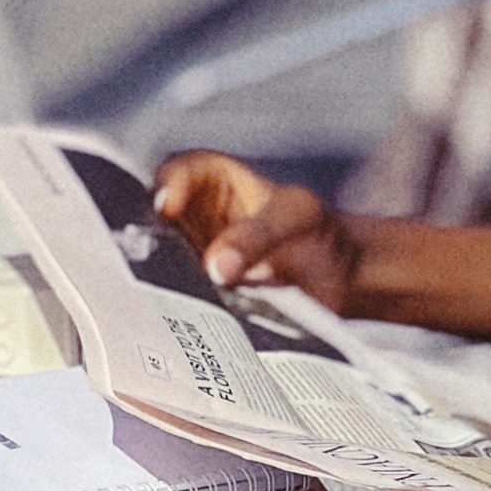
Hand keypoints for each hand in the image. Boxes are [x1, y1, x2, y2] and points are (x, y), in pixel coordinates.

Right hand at [153, 153, 369, 308]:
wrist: (340, 276)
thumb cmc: (317, 231)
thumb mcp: (294, 220)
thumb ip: (256, 236)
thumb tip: (218, 264)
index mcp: (215, 177)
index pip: (177, 173)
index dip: (168, 187)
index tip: (168, 208)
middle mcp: (195, 213)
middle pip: (154, 220)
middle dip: (149, 238)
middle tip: (154, 260)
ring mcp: (193, 252)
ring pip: (160, 260)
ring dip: (161, 277)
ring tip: (170, 293)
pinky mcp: (200, 289)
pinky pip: (179, 294)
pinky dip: (179, 304)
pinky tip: (183, 317)